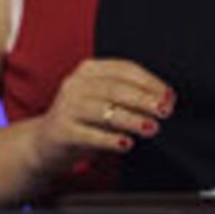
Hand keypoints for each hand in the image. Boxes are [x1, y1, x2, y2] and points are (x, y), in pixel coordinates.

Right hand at [25, 57, 173, 181]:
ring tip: (151, 128)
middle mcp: (76, 84)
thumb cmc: (84, 120)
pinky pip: (89, 134)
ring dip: (131, 119)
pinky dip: (110, 139)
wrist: (45, 143)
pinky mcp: (61, 131)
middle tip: (164, 111)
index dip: (150, 82)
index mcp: (89, 70)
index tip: (169, 97)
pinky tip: (126, 144)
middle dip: (144, 100)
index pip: (125, 70)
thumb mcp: (106, 102)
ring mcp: (66, 107)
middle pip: (116, 88)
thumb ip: (131, 98)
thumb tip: (165, 101)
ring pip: (103, 110)